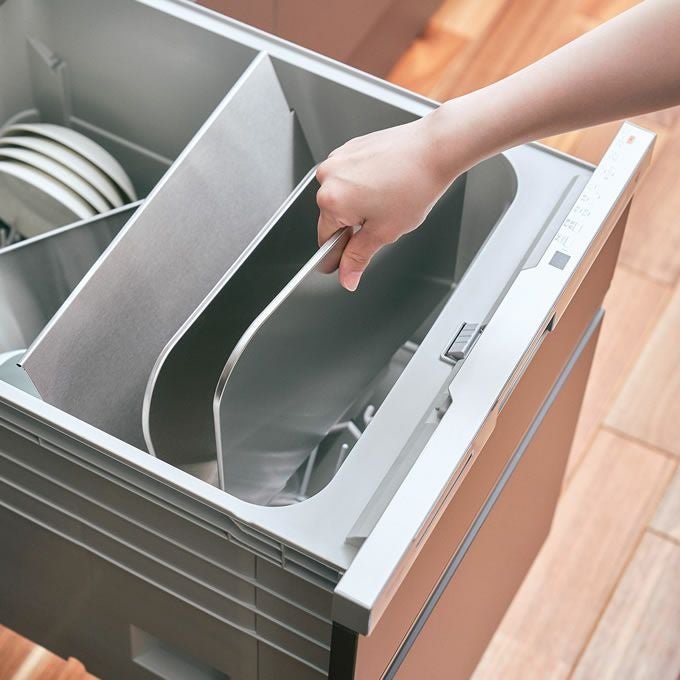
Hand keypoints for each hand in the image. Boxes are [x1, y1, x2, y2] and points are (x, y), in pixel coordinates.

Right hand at [316, 114, 454, 290]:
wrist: (435, 148)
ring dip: (360, 203)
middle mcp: (328, 176)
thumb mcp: (384, 232)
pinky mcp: (351, 148)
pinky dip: (364, 184)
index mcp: (331, 200)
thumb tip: (346, 276)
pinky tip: (387, 183)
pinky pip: (351, 176)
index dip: (340, 254)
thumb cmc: (414, 184)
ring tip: (388, 198)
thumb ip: (358, 257)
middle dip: (354, 224)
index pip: (326, 240)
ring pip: (342, 195)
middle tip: (383, 221)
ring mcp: (338, 158)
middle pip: (333, 216)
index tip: (349, 259)